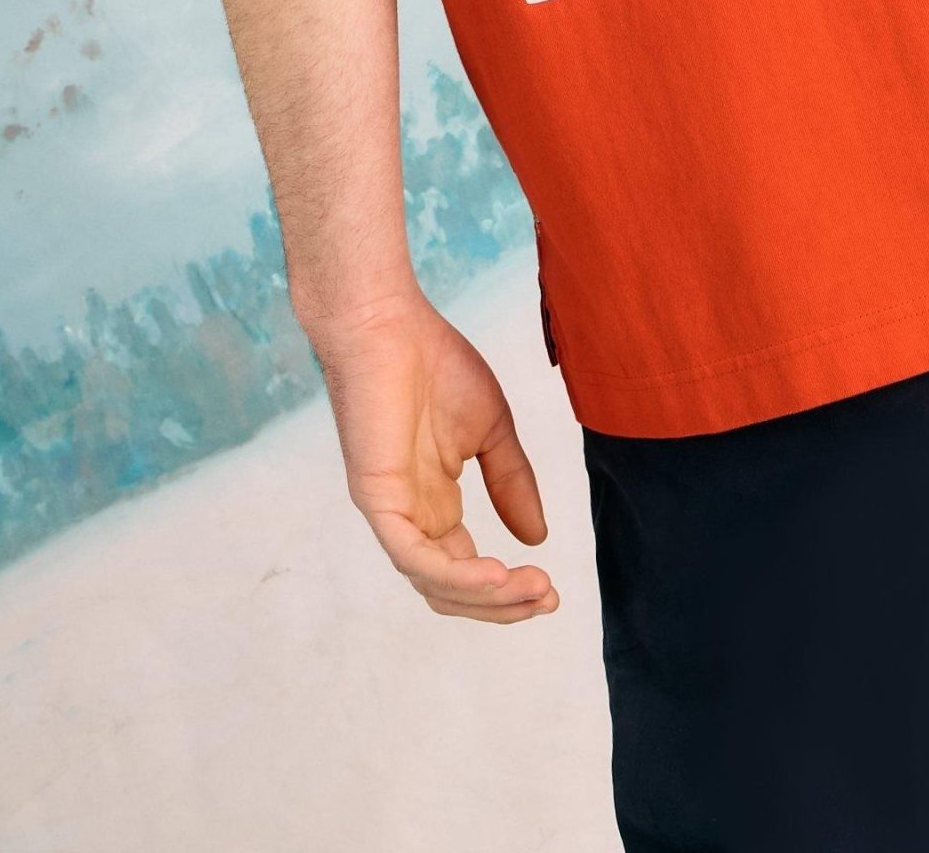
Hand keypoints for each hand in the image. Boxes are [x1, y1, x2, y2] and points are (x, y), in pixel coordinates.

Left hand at [305, 290, 559, 622]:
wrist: (388, 324)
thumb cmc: (434, 364)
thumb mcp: (492, 429)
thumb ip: (512, 481)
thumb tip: (538, 538)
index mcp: (434, 504)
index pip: (467, 570)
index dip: (508, 589)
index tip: (553, 589)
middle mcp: (411, 518)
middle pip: (451, 590)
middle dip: (502, 605)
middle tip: (548, 598)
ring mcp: (391, 512)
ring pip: (433, 583)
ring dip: (485, 596)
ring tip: (530, 588)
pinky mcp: (376, 498)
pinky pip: (412, 555)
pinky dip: (454, 574)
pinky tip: (495, 572)